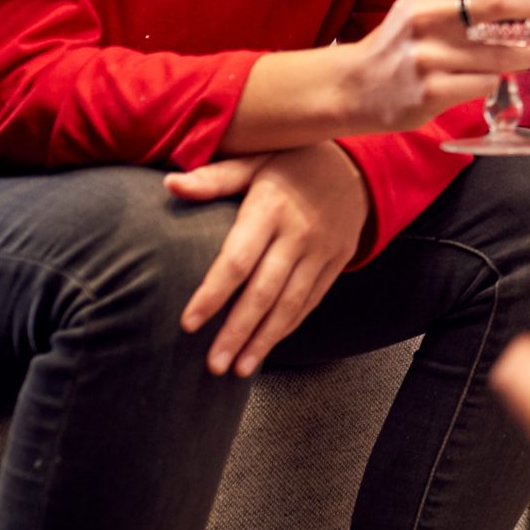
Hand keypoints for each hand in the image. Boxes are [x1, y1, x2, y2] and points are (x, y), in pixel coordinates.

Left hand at [169, 143, 371, 375]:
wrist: (359, 168)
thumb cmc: (294, 164)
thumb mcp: (256, 160)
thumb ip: (215, 178)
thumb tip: (171, 184)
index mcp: (270, 208)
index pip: (238, 259)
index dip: (213, 294)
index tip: (189, 324)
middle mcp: (298, 234)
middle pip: (264, 291)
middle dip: (237, 331)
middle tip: (213, 364)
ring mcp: (321, 251)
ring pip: (291, 304)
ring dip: (264, 340)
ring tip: (238, 369)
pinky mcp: (336, 264)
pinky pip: (311, 301)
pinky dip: (288, 327)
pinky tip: (267, 347)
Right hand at [333, 0, 529, 132]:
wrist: (355, 87)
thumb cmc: (402, 40)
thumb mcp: (420, 1)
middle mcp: (425, 16)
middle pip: (498, 1)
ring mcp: (427, 56)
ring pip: (499, 53)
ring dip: (526, 52)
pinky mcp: (431, 91)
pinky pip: (485, 84)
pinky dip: (497, 80)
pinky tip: (494, 77)